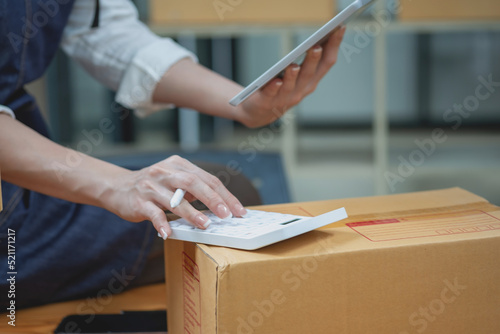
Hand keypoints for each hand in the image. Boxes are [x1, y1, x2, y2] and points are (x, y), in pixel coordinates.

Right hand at [105, 155, 247, 238]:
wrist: (118, 188)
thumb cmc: (154, 187)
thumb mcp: (174, 180)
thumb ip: (194, 189)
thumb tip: (221, 206)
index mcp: (178, 165)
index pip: (207, 179)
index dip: (225, 195)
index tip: (239, 210)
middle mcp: (165, 172)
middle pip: (193, 183)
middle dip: (212, 199)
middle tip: (226, 214)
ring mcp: (151, 186)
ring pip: (174, 199)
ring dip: (191, 212)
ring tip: (205, 224)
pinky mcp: (139, 201)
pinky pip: (153, 213)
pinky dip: (162, 224)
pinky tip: (169, 233)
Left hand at [237, 26, 345, 127]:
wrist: (260, 112)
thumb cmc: (282, 88)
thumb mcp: (298, 76)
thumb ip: (308, 62)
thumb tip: (318, 40)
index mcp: (311, 81)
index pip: (327, 63)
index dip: (334, 46)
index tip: (339, 28)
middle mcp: (301, 91)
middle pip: (309, 74)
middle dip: (313, 60)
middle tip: (316, 46)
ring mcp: (284, 98)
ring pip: (290, 86)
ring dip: (292, 75)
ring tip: (293, 65)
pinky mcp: (267, 102)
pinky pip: (271, 95)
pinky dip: (274, 88)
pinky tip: (276, 81)